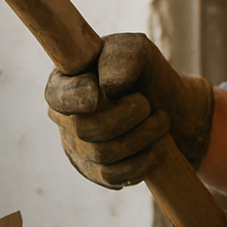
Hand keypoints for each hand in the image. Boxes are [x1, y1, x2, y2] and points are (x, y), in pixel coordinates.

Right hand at [46, 33, 213, 187]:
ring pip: (103, 155)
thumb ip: (121, 56)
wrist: (169, 106)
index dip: (76, 98)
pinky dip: (142, 162)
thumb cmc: (145, 73)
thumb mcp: (137, 50)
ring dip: (142, 137)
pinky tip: (156, 147)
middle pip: (85, 128)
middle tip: (148, 104)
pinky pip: (114, 176)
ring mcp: (79, 149)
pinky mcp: (97, 172)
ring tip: (161, 121)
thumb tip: (109, 87)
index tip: (100, 94)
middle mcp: (66, 118)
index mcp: (66, 82)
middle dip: (126, 117)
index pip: (57, 95)